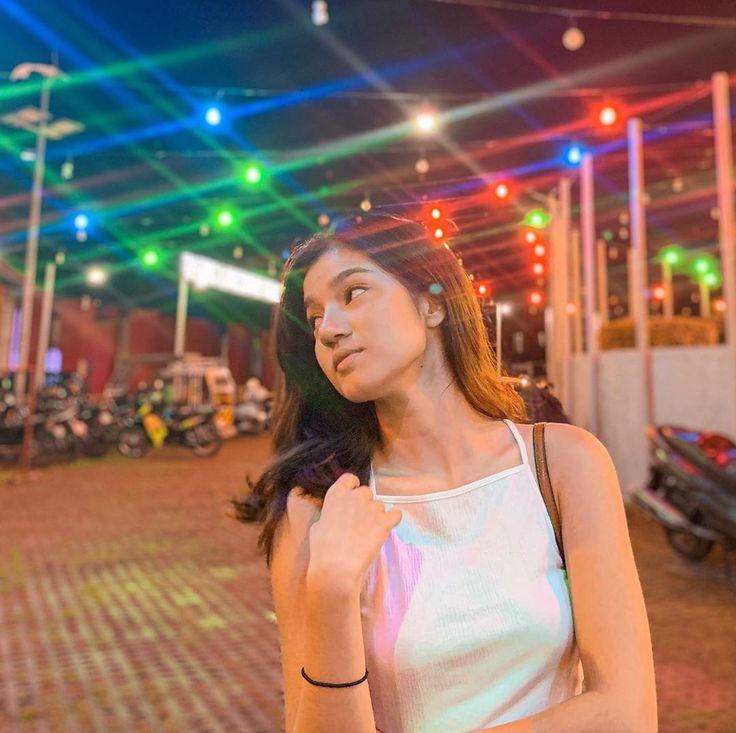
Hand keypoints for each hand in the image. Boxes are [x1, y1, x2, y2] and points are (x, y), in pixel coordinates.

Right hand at [306, 472, 401, 593]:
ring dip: (377, 516)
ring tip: (369, 534)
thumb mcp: (318, 525)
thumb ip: (331, 514)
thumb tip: (337, 515)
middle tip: (360, 522)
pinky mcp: (385, 521)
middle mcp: (355, 496)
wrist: (336, 568)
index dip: (353, 487)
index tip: (354, 497)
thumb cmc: (322, 550)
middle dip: (365, 504)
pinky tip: (385, 530)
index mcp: (336, 494)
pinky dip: (393, 520)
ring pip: (380, 505)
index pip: (350, 478)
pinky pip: (396, 514)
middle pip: (367, 492)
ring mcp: (371, 508)